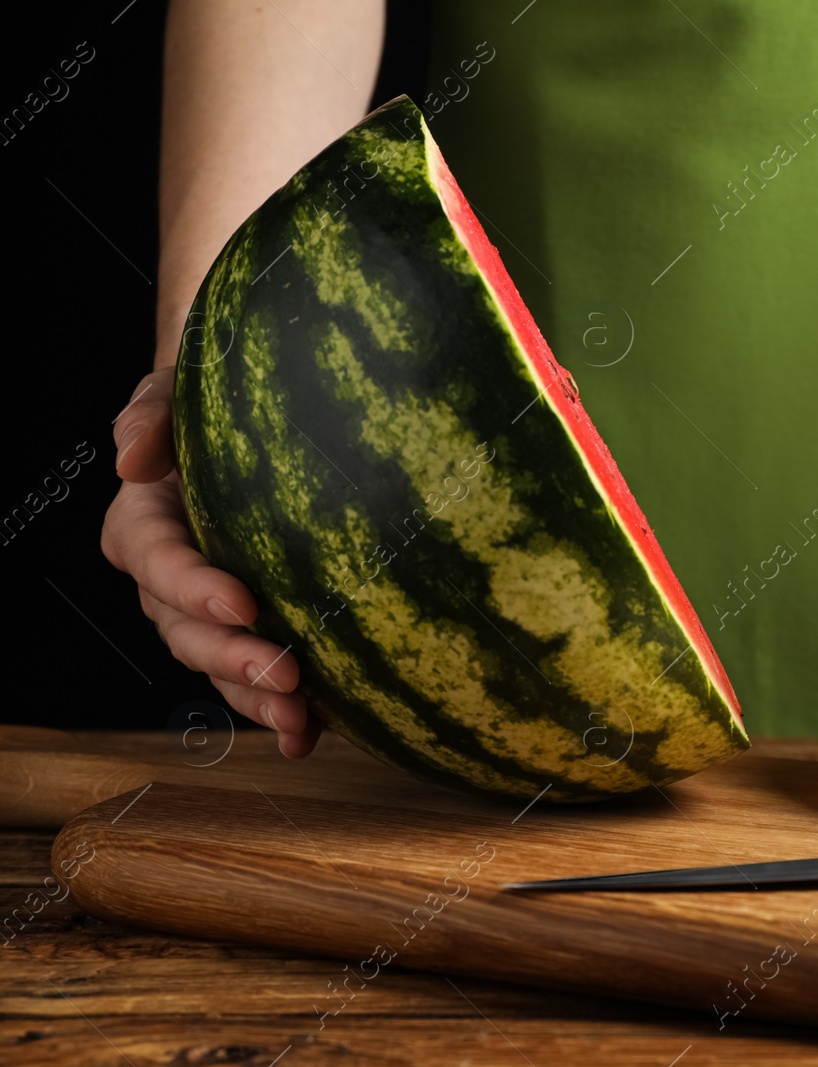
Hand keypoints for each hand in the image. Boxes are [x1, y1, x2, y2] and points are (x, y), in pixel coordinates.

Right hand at [103, 367, 319, 756]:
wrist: (256, 430)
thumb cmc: (209, 408)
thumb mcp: (174, 394)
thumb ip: (149, 415)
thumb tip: (130, 459)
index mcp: (145, 528)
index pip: (159, 563)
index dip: (194, 589)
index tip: (243, 602)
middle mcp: (170, 583)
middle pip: (186, 633)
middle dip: (232, 660)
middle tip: (285, 675)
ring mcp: (208, 616)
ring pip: (219, 670)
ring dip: (254, 701)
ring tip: (299, 722)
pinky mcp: (250, 632)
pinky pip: (254, 680)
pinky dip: (280, 713)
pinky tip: (315, 735)